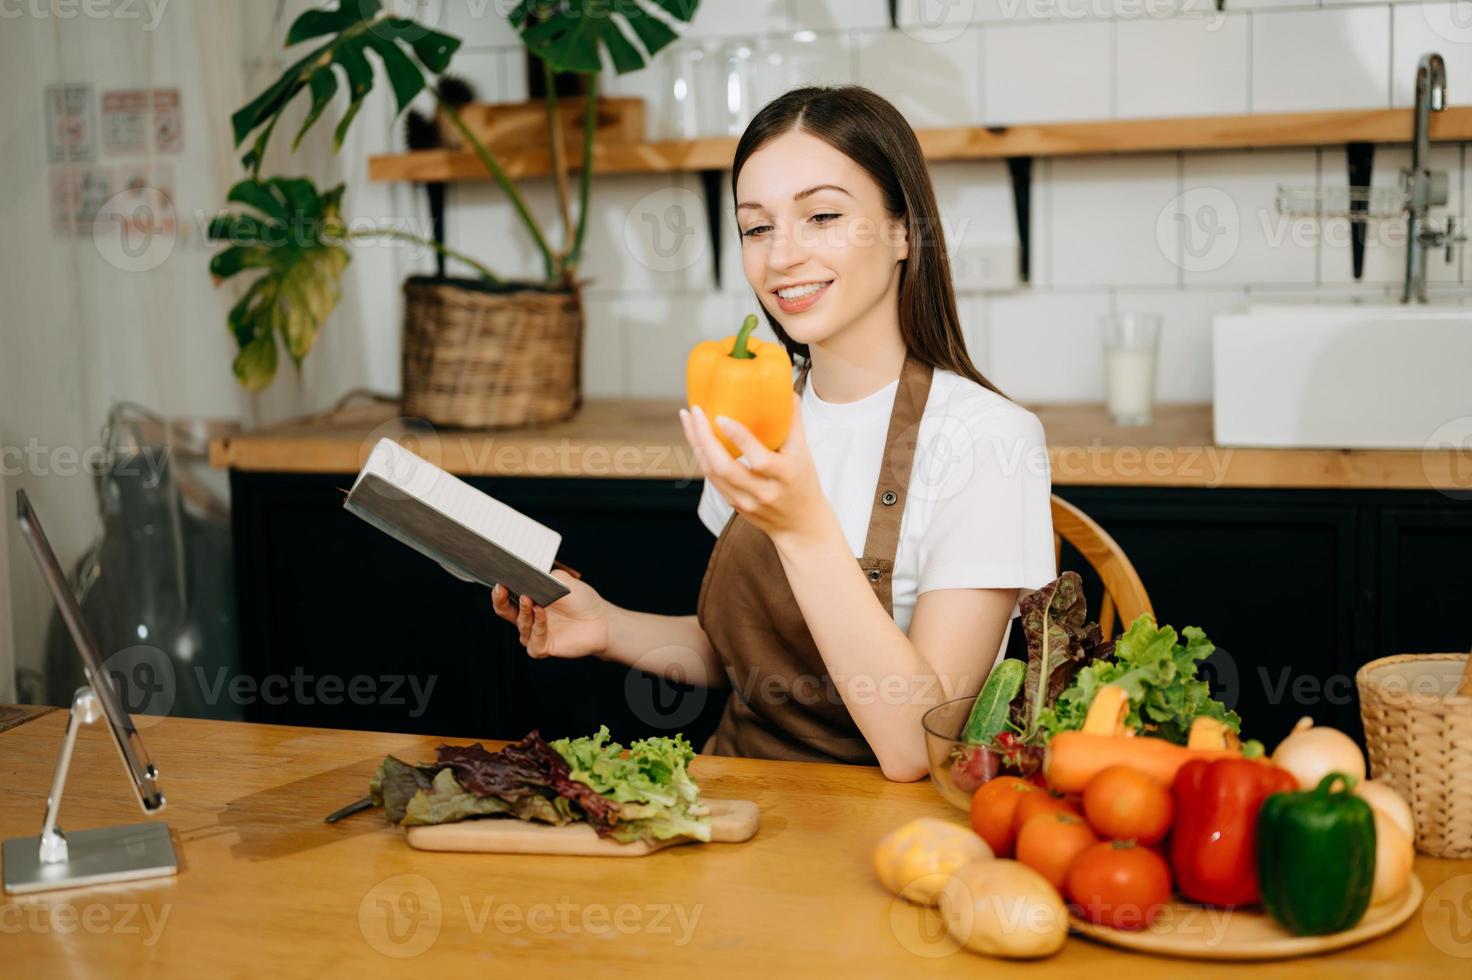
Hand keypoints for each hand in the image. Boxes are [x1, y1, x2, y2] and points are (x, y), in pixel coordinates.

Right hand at [490, 570, 608, 658]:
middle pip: (504, 611)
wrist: (600, 620)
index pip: (506, 596)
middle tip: (501, 588)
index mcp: (528, 601)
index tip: (498, 579)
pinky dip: (537, 626)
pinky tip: (541, 613)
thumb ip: (545, 575)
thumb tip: (529, 571)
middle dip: (500, 600)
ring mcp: (534, 634)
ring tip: (529, 599)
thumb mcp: (562, 580)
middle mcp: (528, 618)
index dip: (500, 589)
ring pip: (521, 624)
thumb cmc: (581, 600)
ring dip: (524, 611)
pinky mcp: (542, 647)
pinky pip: (534, 640)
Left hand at [679, 395, 834, 546]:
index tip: (721, 417)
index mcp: (785, 476)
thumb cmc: (803, 482)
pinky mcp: (734, 505)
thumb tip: (785, 390)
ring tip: (689, 419)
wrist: (799, 524)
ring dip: (697, 445)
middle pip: (724, 468)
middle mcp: (763, 492)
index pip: (759, 459)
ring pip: (712, 474)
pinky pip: (712, 479)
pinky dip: (702, 456)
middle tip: (695, 412)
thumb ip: (793, 422)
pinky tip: (696, 438)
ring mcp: (746, 502)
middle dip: (704, 439)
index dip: (739, 438)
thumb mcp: (804, 453)